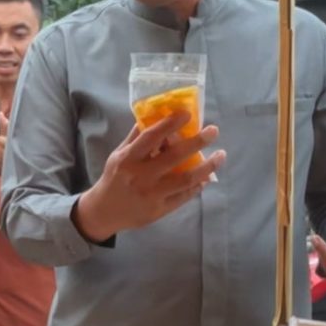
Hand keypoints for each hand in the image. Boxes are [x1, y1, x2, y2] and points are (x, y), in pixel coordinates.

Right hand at [73, 112, 224, 241]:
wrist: (104, 212)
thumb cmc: (114, 178)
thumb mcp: (118, 154)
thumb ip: (136, 137)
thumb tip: (156, 116)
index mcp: (128, 159)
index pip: (151, 137)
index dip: (170, 124)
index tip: (187, 113)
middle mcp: (141, 176)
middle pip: (174, 157)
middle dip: (197, 142)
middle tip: (213, 131)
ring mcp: (152, 195)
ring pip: (185, 179)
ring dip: (207, 166)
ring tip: (221, 155)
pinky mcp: (160, 210)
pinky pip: (184, 196)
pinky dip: (198, 185)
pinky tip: (207, 177)